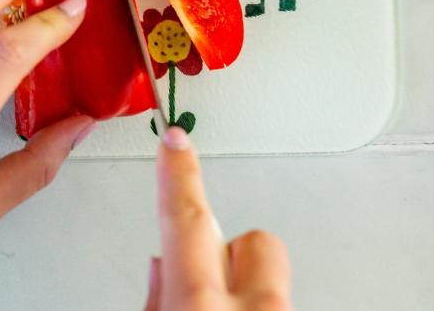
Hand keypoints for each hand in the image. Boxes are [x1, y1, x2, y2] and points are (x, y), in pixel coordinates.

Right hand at [144, 128, 291, 310]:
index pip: (186, 217)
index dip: (178, 172)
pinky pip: (274, 306)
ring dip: (245, 294)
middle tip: (209, 284)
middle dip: (232, 251)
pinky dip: (254, 310)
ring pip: (271, 282)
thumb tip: (163, 272)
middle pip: (256, 242)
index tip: (175, 140)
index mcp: (198, 308)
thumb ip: (158, 301)